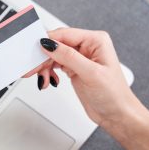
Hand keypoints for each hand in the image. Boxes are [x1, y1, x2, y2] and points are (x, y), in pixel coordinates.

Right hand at [25, 27, 141, 127]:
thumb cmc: (114, 95)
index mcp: (96, 40)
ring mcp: (80, 58)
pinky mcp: (74, 68)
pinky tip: (49, 81)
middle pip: (56, 45)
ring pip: (52, 56)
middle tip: (32, 69)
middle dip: (43, 58)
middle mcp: (87, 46)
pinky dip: (48, 73)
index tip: (34, 51)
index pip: (64, 34)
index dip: (47, 42)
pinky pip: (54, 65)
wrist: (117, 114)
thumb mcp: (90, 73)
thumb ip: (69, 57)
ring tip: (43, 80)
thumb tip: (49, 44)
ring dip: (44, 68)